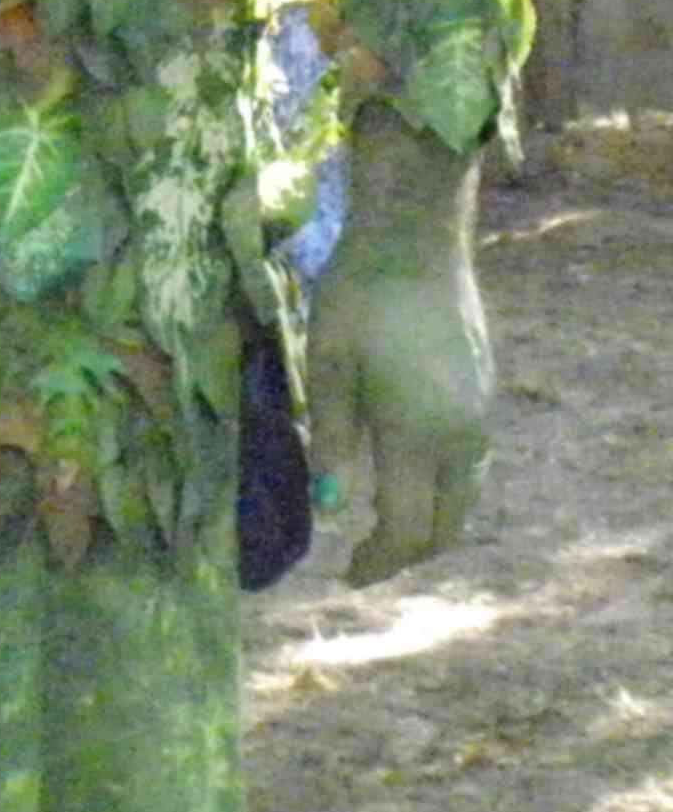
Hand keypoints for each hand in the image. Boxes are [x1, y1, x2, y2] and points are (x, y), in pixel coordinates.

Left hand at [304, 106, 493, 586]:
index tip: (345, 575)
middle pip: (446, 525)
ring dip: (430, 522)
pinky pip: (470, 464)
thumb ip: (330, 438)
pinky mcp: (484, 391)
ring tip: (384, 524)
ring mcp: (480, 414)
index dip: (378, 560)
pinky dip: (442, 488)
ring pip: (465, 497)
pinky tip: (408, 474)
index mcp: (418, 434)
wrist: (415, 236)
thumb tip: (330, 510)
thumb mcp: (327, 364)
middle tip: (363, 559)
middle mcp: (461, 436)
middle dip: (406, 552)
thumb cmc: (358, 295)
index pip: (407, 528)